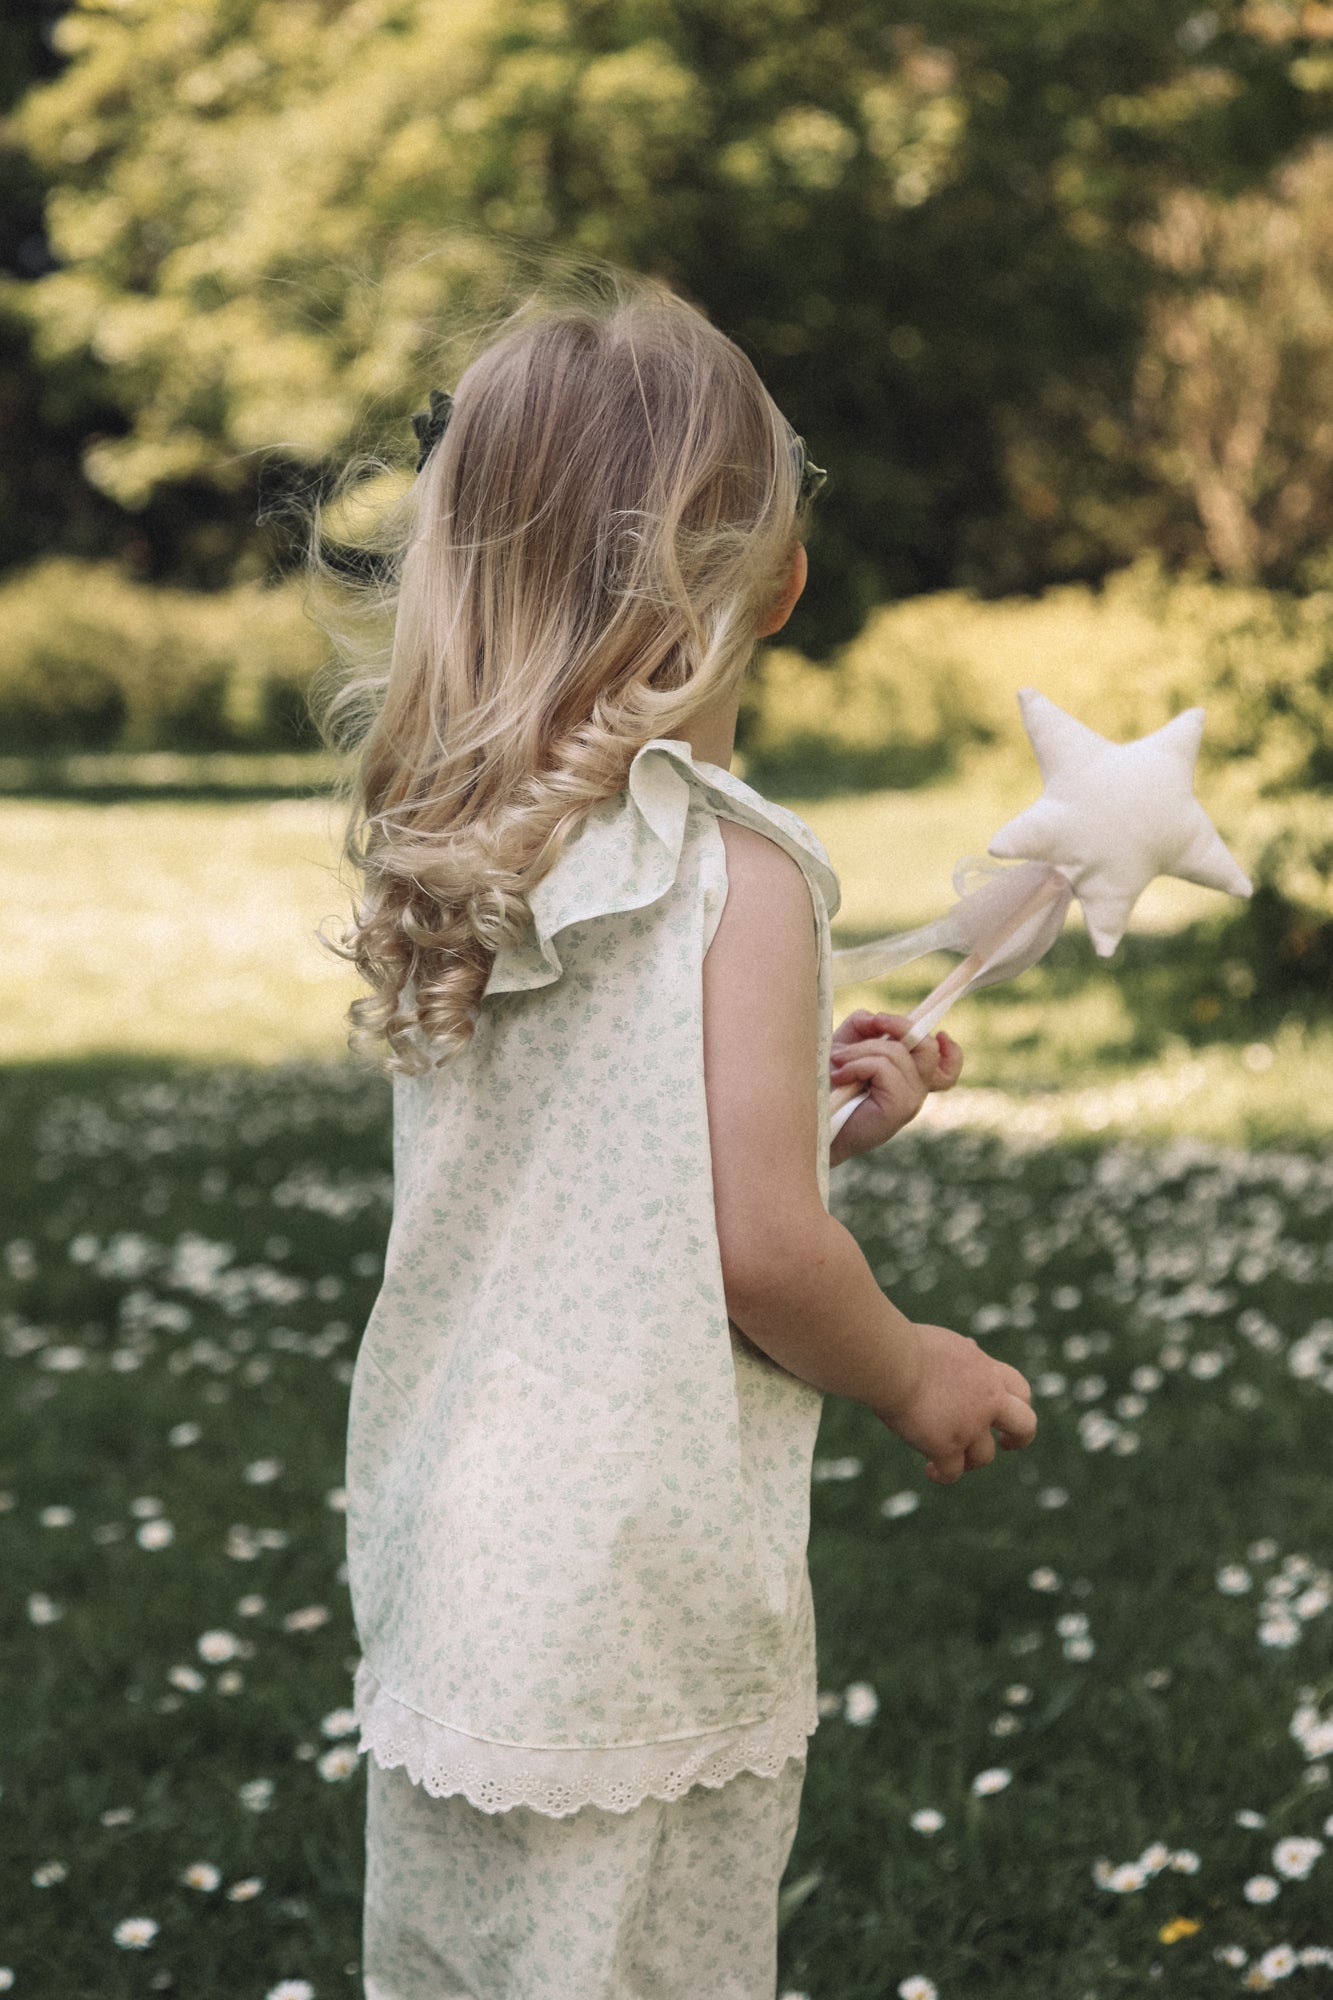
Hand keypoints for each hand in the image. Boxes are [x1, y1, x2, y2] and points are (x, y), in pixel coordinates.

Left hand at [829, 1011, 962, 1154]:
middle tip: (874, 1022)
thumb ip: (864, 1026)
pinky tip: (841, 1076)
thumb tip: (875, 1017)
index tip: (940, 1033)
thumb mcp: (847, 1044)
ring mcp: (911, 1100)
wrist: (814, 1121)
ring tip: (837, 1061)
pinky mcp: (899, 1107)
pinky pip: (884, 1068)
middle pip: (927, 1048)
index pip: (947, 1069)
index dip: (951, 1051)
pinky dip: (858, 1065)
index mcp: (909, 1079)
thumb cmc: (828, 1085)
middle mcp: (915, 1091)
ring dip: (860, 1050)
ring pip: (897, 1052)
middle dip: (899, 1025)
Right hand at [872, 1322, 1036, 1483]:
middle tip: (1005, 1444)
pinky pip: (952, 1472)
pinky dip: (942, 1474)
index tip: (1002, 1413)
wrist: (890, 1359)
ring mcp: (970, 1425)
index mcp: (986, 1370)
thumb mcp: (945, 1342)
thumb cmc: (904, 1344)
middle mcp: (986, 1399)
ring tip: (943, 1458)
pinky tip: (930, 1470)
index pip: (1020, 1389)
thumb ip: (963, 1352)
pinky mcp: (946, 1446)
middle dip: (1019, 1438)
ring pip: (983, 1456)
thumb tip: (972, 1345)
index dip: (1018, 1404)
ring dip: (968, 1461)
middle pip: (1025, 1425)